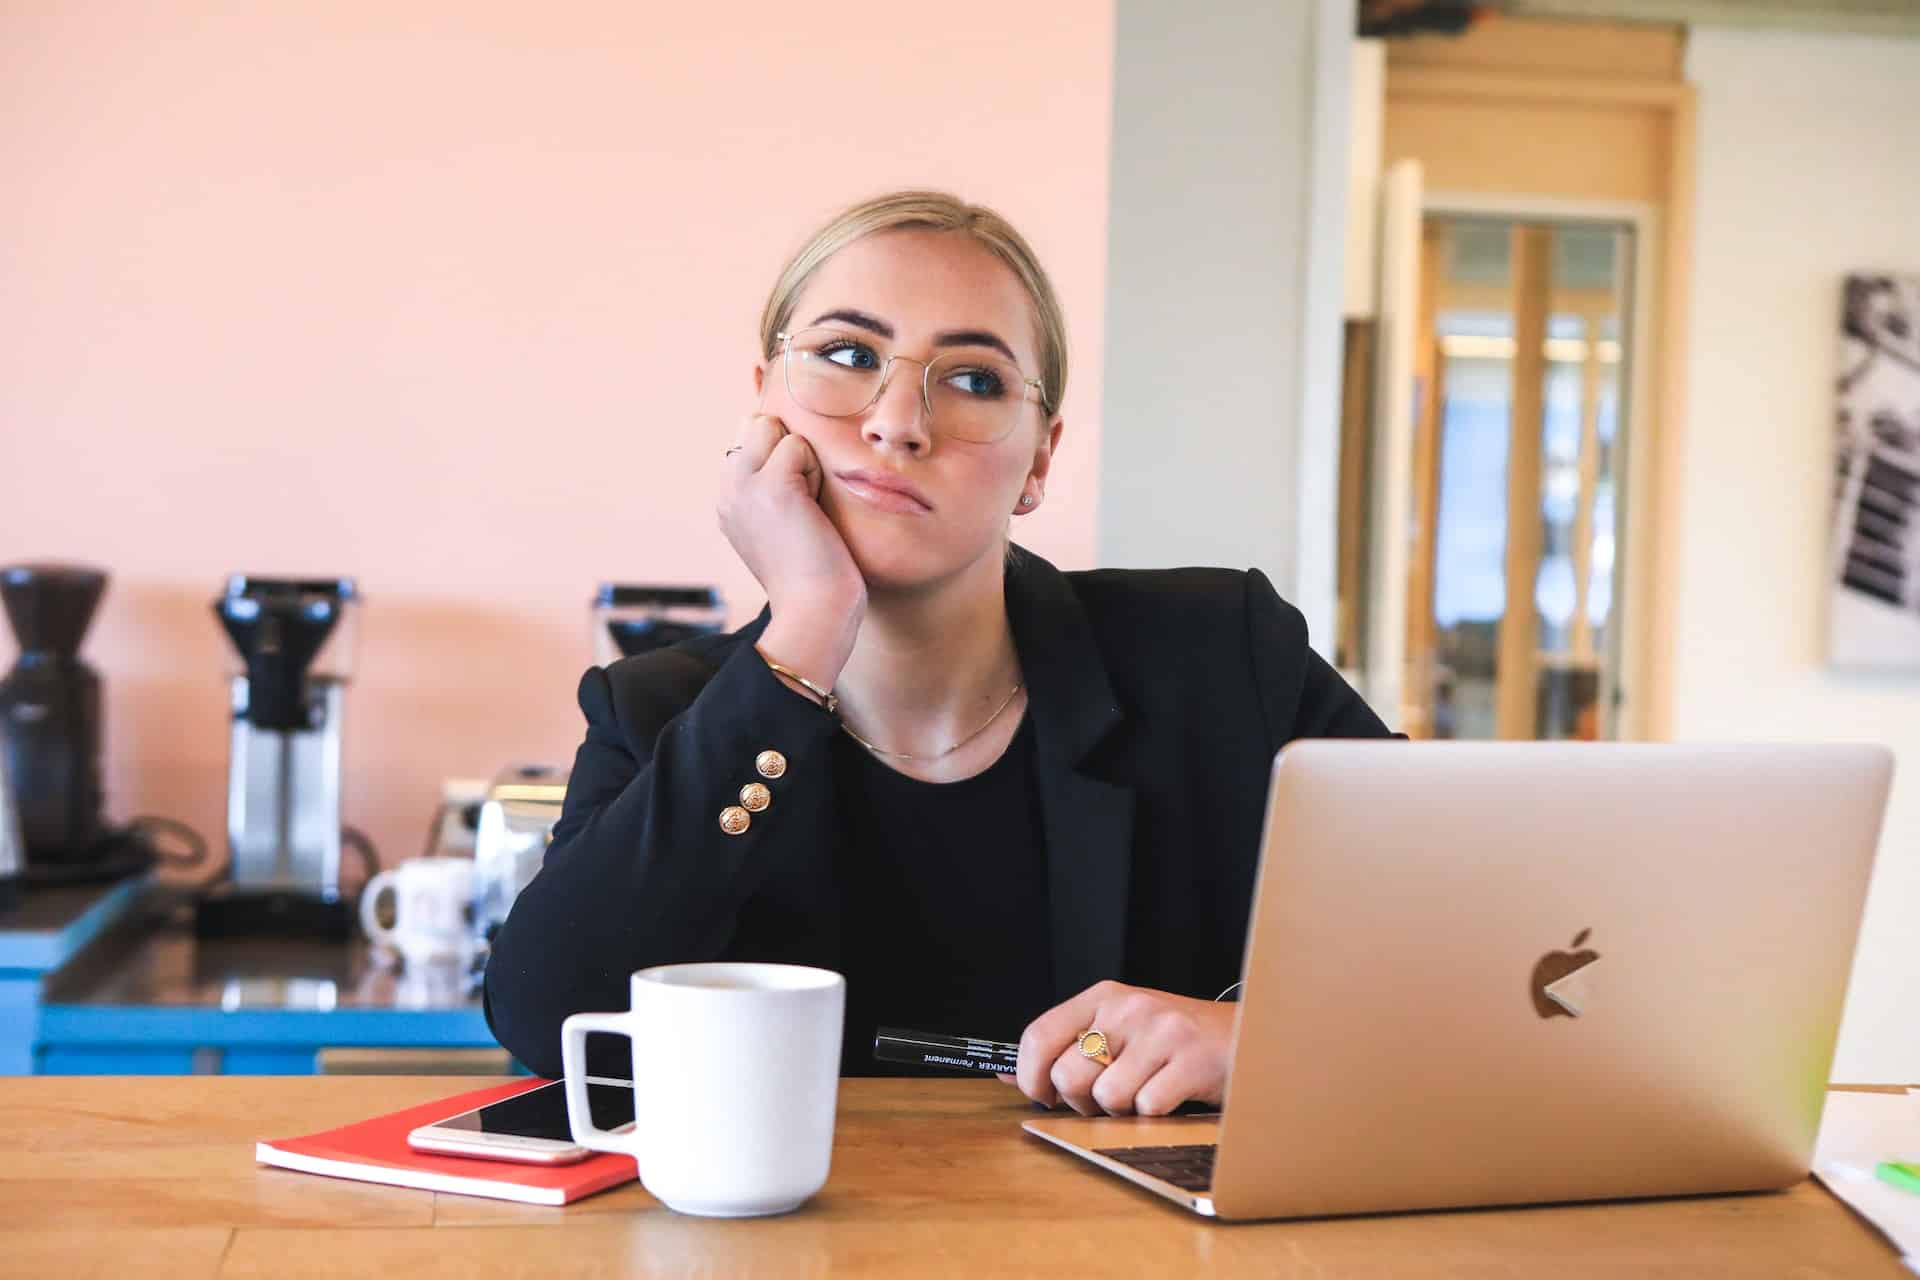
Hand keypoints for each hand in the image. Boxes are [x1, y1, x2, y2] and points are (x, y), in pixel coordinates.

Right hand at [717, 414, 865, 688]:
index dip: (780, 456)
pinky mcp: (769, 486)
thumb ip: (772, 486)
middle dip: (788, 450)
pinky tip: (812, 509)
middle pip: (756, 424)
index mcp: (727, 499)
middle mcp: (726, 489)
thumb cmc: (813, 574)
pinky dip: (814, 471)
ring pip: (773, 428)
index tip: (794, 504)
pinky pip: (797, 445)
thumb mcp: (781, 524)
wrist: (814, 610)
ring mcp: (742, 486)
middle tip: (802, 502)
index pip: (748, 438)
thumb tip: (787, 442)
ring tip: (807, 505)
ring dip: (803, 459)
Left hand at [1010, 981, 1234, 1116]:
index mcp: (1104, 996)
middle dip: (1081, 1102)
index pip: (1039, 1034)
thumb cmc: (1177, 1040)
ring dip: (1121, 1111)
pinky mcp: (1192, 1060)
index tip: (1042, 1096)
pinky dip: (1154, 1116)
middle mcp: (1129, 1007)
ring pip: (1107, 1096)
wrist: (1251, 1035)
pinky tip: (1171, 1097)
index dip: (1030, 1076)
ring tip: (1144, 1094)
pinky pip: (1147, 1107)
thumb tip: (1006, 1075)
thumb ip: (1067, 1047)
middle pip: (1068, 1074)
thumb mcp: (1120, 1030)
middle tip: (1106, 1099)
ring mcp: (1161, 1032)